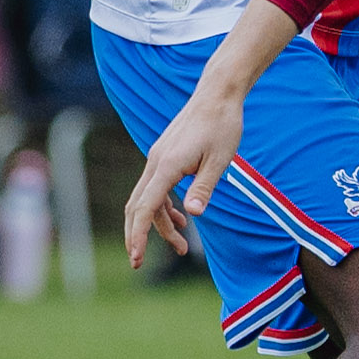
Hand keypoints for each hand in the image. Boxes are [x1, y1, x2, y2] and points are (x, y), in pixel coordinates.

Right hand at [117, 8, 295, 265]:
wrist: (217, 95)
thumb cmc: (223, 126)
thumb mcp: (220, 160)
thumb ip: (204, 187)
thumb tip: (192, 213)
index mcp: (167, 165)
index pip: (145, 207)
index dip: (138, 236)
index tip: (135, 258)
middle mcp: (155, 162)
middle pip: (138, 206)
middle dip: (138, 236)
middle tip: (140, 263)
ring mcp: (157, 158)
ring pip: (147, 199)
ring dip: (158, 224)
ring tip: (182, 246)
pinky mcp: (164, 156)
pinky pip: (155, 188)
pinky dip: (163, 207)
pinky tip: (181, 218)